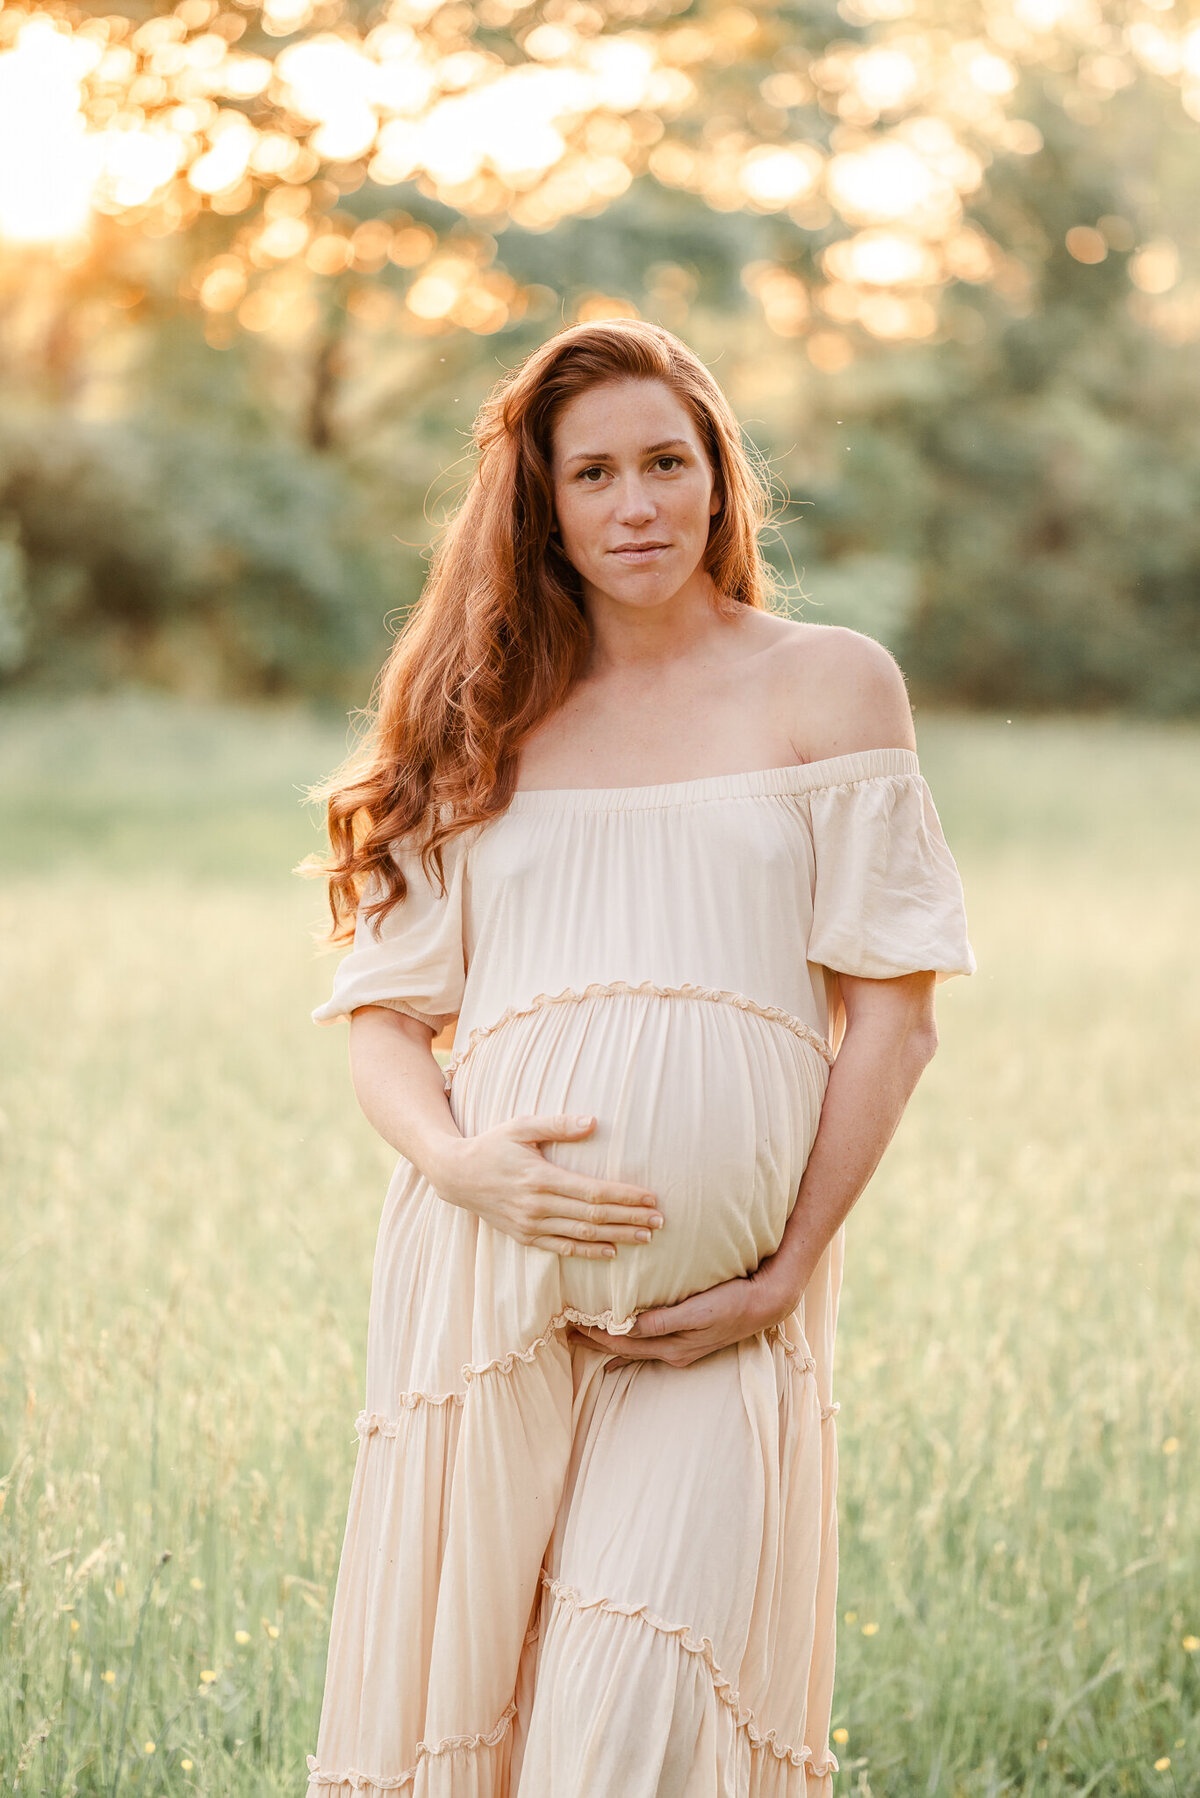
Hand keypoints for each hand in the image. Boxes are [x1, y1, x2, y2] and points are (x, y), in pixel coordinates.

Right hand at [430, 1113, 663, 1257]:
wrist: (455, 1175)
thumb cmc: (492, 1145)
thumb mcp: (521, 1125)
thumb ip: (558, 1125)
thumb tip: (594, 1122)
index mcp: (541, 1178)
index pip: (594, 1192)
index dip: (625, 1197)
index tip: (651, 1198)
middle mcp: (538, 1207)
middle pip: (594, 1218)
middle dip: (630, 1219)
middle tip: (660, 1221)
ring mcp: (531, 1225)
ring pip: (583, 1237)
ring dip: (618, 1237)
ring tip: (647, 1237)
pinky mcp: (525, 1237)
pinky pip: (562, 1249)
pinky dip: (589, 1252)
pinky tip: (612, 1252)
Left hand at [572, 1258, 800, 1368]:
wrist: (765, 1305)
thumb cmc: (732, 1302)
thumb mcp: (699, 1310)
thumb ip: (664, 1320)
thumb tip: (629, 1326)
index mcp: (672, 1346)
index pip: (623, 1341)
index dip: (596, 1333)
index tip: (571, 1322)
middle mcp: (672, 1352)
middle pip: (624, 1348)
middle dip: (594, 1340)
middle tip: (564, 1331)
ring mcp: (680, 1349)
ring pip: (634, 1349)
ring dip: (608, 1344)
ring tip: (582, 1337)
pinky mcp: (687, 1341)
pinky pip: (649, 1346)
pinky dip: (629, 1348)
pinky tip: (618, 1353)